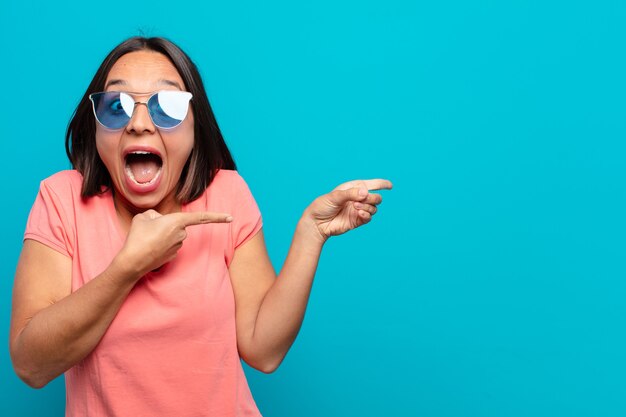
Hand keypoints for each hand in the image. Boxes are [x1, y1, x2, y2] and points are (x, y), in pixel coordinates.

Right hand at [116, 210, 231, 278]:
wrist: (132, 262)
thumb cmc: (137, 237)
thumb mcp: (143, 217)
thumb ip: (154, 214)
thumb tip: (159, 220)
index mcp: (177, 222)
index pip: (201, 217)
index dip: (217, 217)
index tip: (231, 218)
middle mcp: (182, 235)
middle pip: (177, 224)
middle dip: (166, 224)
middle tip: (149, 230)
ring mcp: (178, 247)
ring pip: (172, 235)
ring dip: (162, 235)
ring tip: (147, 240)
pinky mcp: (173, 256)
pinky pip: (168, 245)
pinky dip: (160, 245)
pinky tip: (150, 248)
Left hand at [305, 179, 391, 241]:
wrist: (317, 223)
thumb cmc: (322, 206)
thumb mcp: (335, 196)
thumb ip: (350, 194)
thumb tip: (365, 192)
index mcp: (353, 188)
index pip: (371, 184)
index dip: (382, 184)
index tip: (390, 186)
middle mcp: (358, 198)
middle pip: (376, 197)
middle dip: (373, 198)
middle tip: (361, 201)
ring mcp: (358, 210)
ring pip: (374, 208)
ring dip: (368, 207)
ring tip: (355, 207)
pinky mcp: (357, 220)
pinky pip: (369, 217)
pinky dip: (367, 214)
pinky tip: (359, 213)